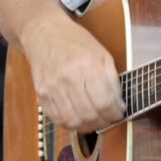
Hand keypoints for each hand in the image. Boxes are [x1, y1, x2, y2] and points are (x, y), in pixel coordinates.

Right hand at [22, 15, 125, 132]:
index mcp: (87, 66)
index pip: (104, 101)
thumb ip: (112, 80)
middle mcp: (68, 78)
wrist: (45, 34)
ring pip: (73, 120)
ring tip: (95, 120)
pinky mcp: (41, 95)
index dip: (115, 113)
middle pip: (89, 114)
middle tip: (108, 118)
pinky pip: (58, 119)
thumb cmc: (76, 43)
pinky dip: (71, 123)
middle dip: (104, 121)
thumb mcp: (102, 54)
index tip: (119, 113)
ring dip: (88, 126)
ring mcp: (52, 88)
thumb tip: (119, 105)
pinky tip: (79, 117)